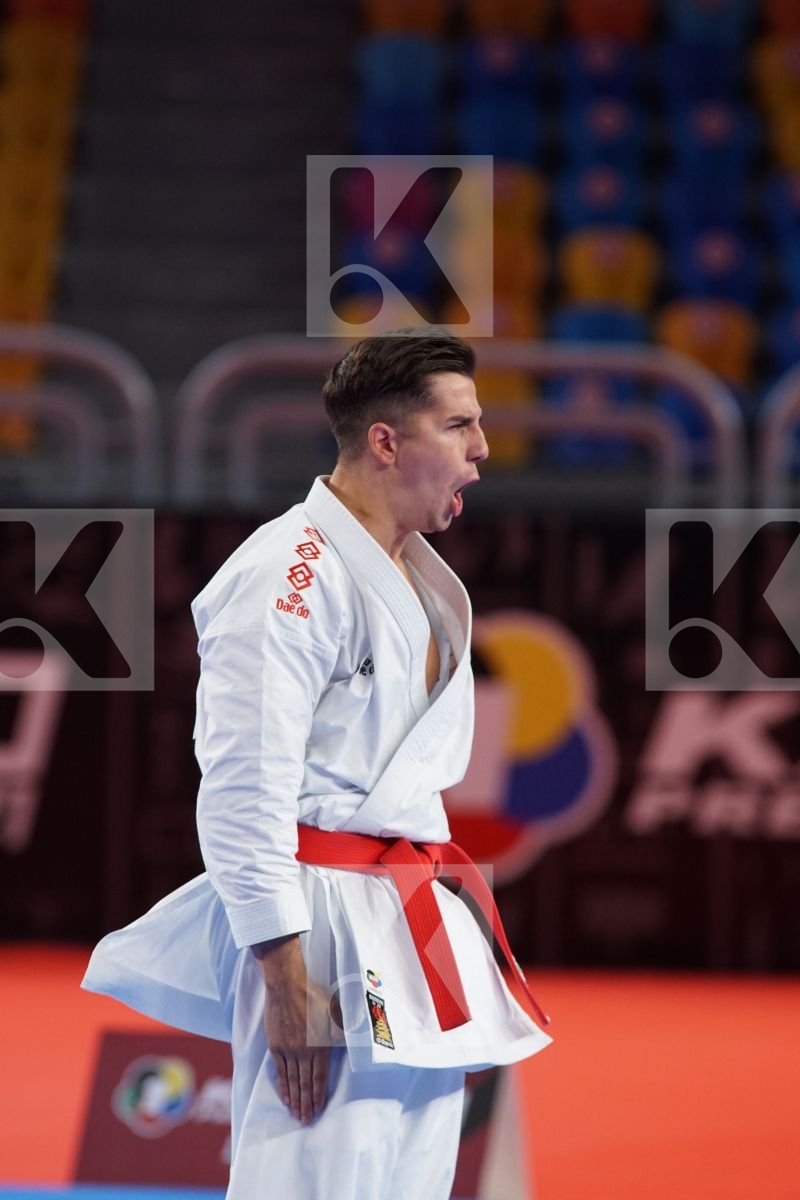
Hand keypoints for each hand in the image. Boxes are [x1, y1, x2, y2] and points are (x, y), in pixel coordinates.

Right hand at [253, 935, 343, 1123]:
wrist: (286, 986)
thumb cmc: (313, 995)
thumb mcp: (334, 1011)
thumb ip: (342, 1029)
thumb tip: (355, 1038)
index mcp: (319, 1045)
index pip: (319, 1077)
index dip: (319, 1095)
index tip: (319, 1110)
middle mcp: (303, 1052)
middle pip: (304, 1084)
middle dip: (306, 1104)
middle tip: (306, 1121)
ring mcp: (287, 1050)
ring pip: (291, 1081)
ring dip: (294, 1099)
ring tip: (296, 1114)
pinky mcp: (275, 1046)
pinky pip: (280, 1071)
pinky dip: (282, 1086)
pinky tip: (285, 1096)